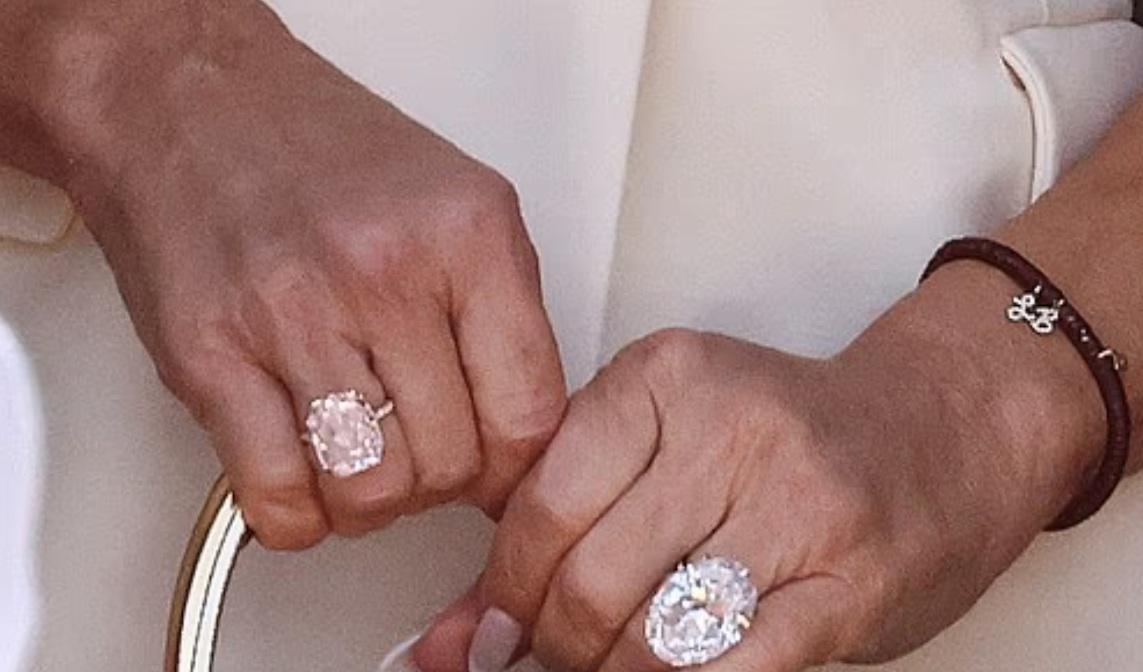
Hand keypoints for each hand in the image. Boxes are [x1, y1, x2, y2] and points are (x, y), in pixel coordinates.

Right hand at [31, 3, 565, 547]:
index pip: (529, 412)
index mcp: (468, 235)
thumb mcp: (460, 203)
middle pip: (451, 463)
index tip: (497, 470)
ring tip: (359, 462)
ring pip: (371, 490)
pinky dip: (296, 517)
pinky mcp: (210, 356)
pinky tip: (303, 481)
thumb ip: (503, 315)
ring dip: (369, 503)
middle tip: (418, 453)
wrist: (191, 102)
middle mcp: (385, 272)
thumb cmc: (324, 154)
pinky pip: (277, 493)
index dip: (517, 468)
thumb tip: (523, 435)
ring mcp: (293, 315)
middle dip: (439, 484)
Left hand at [414, 265, 1102, 671]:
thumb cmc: (784, 435)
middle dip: (555, 641)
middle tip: (554, 650)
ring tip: (616, 657)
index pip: (545, 505)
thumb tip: (451, 637)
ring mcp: (801, 505)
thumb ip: (555, 521)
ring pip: (655, 636)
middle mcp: (733, 429)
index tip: (494, 625)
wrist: (935, 430)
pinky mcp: (853, 583)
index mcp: (665, 376)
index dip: (506, 587)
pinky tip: (674, 668)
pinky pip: (732, 670)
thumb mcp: (660, 439)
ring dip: (613, 669)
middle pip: (592, 579)